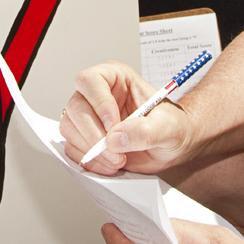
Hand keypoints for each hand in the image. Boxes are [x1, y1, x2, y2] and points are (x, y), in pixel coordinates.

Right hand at [60, 62, 196, 174]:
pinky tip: (109, 164)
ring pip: (69, 128)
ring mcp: (89, 116)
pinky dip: (88, 161)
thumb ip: (145, 131)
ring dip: (90, 150)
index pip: (90, 80)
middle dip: (94, 134)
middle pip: (76, 107)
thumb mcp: (168, 127)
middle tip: (116, 152)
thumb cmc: (174, 127)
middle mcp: (98, 95)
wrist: (174, 147)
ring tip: (117, 160)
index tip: (113, 125)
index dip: (98, 103)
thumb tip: (115, 138)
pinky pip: (72, 148)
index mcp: (117, 78)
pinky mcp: (86, 138)